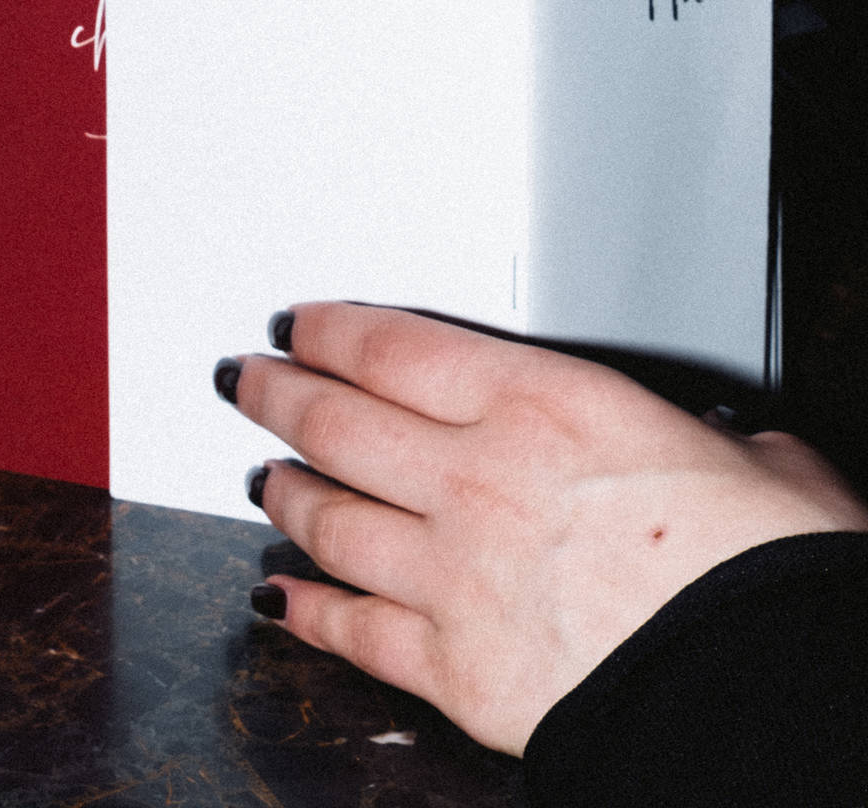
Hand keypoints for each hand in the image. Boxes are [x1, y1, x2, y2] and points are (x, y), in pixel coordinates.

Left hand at [219, 301, 867, 756]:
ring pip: (329, 519)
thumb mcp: (750, 461)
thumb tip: (729, 450)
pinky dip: (305, 612)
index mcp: (543, 404)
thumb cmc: (765, 572)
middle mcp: (479, 479)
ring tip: (259, 477)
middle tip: (246, 380)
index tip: (298, 325)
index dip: (329, 331)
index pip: (393, 348)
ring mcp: (455, 575)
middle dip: (278, 394)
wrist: (763, 688)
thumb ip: (705, 440)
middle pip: (338, 421)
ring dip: (282, 494)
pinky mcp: (455, 670)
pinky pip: (353, 632)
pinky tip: (278, 597)